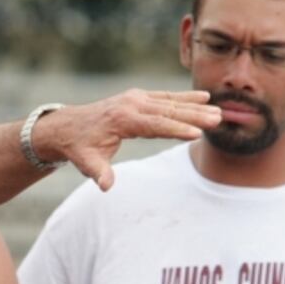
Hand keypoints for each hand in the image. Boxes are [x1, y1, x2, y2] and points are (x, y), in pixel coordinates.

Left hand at [36, 89, 220, 190]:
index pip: (155, 125)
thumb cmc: (79, 147)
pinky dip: (184, 97)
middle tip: (217, 119)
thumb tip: (105, 186)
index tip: (197, 133)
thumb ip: (98, 172)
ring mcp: (135, 98)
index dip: (176, 129)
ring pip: (170, 102)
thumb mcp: (86, 162)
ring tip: (217, 110)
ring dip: (195, 105)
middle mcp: (130, 104)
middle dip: (193, 115)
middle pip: (167, 110)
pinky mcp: (138, 97)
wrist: (67, 127)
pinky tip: (204, 97)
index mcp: (122, 119)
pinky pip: (165, 97)